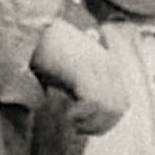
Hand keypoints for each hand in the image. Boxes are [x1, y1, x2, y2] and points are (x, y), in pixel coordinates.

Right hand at [28, 19, 134, 134]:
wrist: (31, 29)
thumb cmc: (48, 53)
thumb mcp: (73, 72)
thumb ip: (86, 89)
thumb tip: (91, 119)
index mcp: (109, 65)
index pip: (123, 103)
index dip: (106, 121)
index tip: (84, 125)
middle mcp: (108, 65)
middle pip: (119, 108)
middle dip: (100, 125)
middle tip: (76, 125)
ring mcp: (97, 65)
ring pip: (109, 108)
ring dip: (89, 121)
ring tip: (70, 118)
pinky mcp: (83, 67)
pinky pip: (93, 101)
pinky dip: (81, 114)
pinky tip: (67, 113)